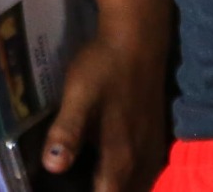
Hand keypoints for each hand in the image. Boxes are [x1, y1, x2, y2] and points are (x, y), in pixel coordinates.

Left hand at [41, 15, 165, 191]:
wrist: (140, 37)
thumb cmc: (104, 66)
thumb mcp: (78, 96)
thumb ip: (68, 131)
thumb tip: (54, 165)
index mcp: (122, 152)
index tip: (74, 189)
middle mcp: (142, 154)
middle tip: (88, 182)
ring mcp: (154, 143)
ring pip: (143, 183)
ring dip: (125, 187)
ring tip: (103, 180)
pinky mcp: (158, 133)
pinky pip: (150, 170)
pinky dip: (137, 179)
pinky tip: (123, 172)